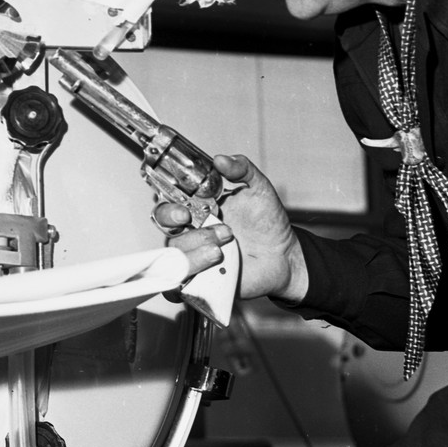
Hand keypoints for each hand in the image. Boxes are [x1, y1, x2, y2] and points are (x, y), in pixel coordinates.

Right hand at [152, 154, 306, 301]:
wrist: (283, 256)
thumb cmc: (268, 223)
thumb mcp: (259, 188)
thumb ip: (242, 169)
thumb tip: (221, 160)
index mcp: (199, 209)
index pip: (169, 202)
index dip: (169, 204)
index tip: (185, 208)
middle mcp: (192, 232)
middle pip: (164, 227)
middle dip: (173, 222)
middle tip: (192, 221)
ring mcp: (194, 257)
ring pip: (173, 255)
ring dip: (195, 250)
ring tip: (221, 248)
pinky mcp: (200, 281)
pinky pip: (176, 287)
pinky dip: (183, 282)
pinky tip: (208, 271)